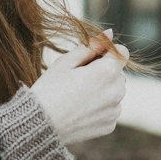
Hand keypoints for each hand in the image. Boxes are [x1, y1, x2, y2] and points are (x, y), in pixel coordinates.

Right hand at [30, 32, 128, 147]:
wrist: (39, 126)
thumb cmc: (49, 90)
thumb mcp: (66, 62)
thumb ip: (91, 46)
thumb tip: (110, 33)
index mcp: (107, 71)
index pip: (122, 52)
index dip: (106, 53)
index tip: (90, 60)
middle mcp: (117, 91)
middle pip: (117, 73)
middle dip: (103, 73)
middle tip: (77, 81)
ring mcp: (114, 110)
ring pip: (114, 92)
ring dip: (102, 91)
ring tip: (77, 97)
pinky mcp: (110, 125)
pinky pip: (109, 110)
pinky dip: (99, 108)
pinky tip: (80, 111)